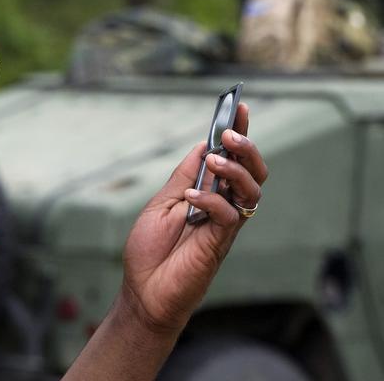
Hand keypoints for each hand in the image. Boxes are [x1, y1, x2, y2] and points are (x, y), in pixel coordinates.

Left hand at [120, 103, 267, 332]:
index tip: (239, 105)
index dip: (238, 133)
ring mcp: (224, 226)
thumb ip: (183, 177)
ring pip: (252, 190)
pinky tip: (191, 199)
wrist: (143, 292)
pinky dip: (212, 200)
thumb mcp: (161, 204)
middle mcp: (222, 207)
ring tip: (215, 160)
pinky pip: (230, 215)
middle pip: (253, 172)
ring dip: (235, 169)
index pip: (230, 159)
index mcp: (208, 194)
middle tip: (230, 135)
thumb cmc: (150, 251)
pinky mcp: (220, 243)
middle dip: (246, 147)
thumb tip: (201, 145)